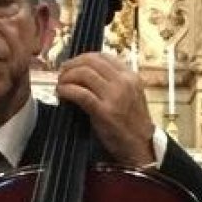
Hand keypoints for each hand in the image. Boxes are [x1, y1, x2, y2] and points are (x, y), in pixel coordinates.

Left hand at [56, 52, 155, 166]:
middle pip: (91, 61)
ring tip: (61, 84)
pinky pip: (80, 93)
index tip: (72, 65)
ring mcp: (115, 96)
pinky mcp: (105, 111)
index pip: (103, 56)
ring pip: (84, 73)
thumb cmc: (132, 122)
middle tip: (62, 73)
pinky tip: (61, 93)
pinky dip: (67, 90)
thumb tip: (86, 72)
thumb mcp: (130, 94)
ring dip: (67, 77)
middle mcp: (124, 82)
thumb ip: (114, 81)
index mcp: (131, 76)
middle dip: (72, 65)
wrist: (140, 145)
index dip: (83, 57)